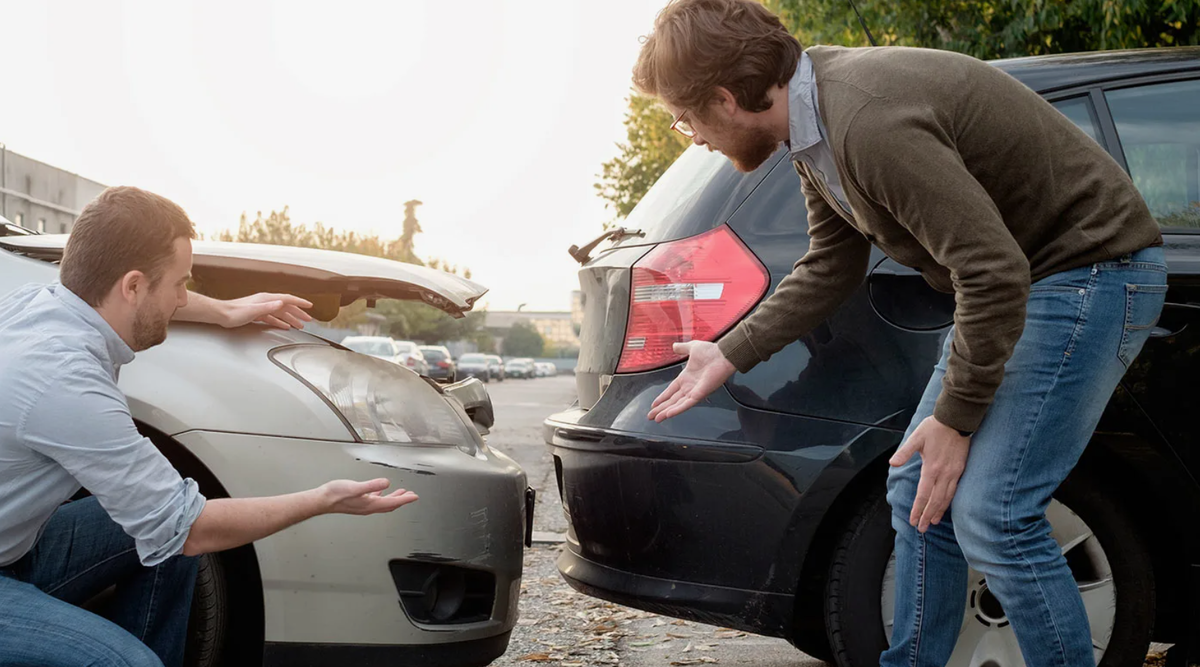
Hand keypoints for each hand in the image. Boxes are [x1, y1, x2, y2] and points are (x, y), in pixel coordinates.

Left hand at [224, 293, 313, 328]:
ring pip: (281, 313)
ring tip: (299, 325)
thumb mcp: (253, 310)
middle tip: (308, 319)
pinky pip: (273, 318)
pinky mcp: (257, 314)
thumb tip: (281, 303)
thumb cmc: (234, 312)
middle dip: (298, 313)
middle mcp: (266, 302)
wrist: (221, 314)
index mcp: (267, 299)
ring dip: (291, 318)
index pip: (288, 299)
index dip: (300, 302)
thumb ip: (268, 307)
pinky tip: (285, 326)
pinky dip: (281, 321)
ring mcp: (262, 307)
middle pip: (286, 306)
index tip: (309, 306)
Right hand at [319, 479, 418, 515]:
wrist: (322, 500)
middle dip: (402, 500)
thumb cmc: (335, 495)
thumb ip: (372, 485)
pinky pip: (375, 499)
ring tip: (401, 493)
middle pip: (390, 504)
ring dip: (394, 498)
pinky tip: (381, 490)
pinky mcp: (358, 501)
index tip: (415, 497)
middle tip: (412, 496)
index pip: (392, 502)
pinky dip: (382, 495)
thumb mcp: (355, 487)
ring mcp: (363, 505)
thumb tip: (386, 482)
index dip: (405, 499)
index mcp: (370, 504)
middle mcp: (369, 507)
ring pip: (384, 502)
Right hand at [647, 341, 736, 422]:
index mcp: (686, 377)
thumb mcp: (692, 348)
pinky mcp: (700, 394)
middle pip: (672, 400)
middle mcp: (689, 386)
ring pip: (677, 404)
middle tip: (650, 416)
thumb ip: (683, 348)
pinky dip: (677, 409)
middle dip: (661, 408)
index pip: (671, 390)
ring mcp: (694, 391)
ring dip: (666, 412)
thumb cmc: (712, 351)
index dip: (662, 397)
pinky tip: (668, 414)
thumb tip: (674, 346)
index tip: (654, 404)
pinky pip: (687, 404)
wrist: (723, 354)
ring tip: (656, 419)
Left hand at [889, 417, 969, 532]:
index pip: (923, 495)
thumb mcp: (916, 437)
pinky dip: (949, 502)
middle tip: (921, 529)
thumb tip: (892, 463)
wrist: (957, 420)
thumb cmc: (935, 427)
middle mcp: (944, 474)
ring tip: (933, 523)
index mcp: (931, 468)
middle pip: (935, 501)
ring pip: (947, 498)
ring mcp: (954, 473)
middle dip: (927, 516)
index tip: (913, 521)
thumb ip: (905, 452)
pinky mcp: (961, 470)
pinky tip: (945, 507)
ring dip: (939, 512)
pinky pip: (955, 491)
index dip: (918, 509)